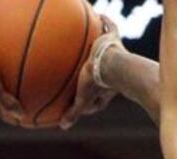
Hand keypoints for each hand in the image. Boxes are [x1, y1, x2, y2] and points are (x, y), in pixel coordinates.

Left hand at [59, 15, 124, 129]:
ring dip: (102, 45)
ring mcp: (113, 53)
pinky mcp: (113, 39)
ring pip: (106, 49)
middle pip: (103, 71)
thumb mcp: (83, 99)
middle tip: (89, 71)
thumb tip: (63, 126)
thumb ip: (74, 112)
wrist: (111, 64)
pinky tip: (100, 14)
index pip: (98, 98)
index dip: (89, 102)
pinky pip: (110, 27)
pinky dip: (106, 21)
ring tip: (96, 41)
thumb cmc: (97, 82)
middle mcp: (112, 70)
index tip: (80, 104)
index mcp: (106, 88)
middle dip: (97, 72)